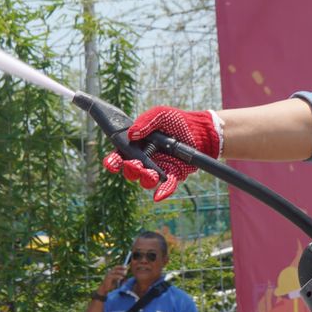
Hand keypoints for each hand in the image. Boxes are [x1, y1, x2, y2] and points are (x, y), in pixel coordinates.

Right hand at [98, 265, 127, 295]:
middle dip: (121, 268)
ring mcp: (109, 274)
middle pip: (116, 268)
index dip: (121, 266)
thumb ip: (120, 277)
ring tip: (125, 274)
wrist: (105, 289)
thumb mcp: (117, 280)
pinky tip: (121, 278)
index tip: (126, 267)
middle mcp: (110, 272)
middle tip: (126, 270)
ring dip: (121, 272)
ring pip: (115, 271)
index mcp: (111, 272)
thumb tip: (125, 275)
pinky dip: (118, 276)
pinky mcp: (108, 278)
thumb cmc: (111, 285)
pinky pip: (114, 276)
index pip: (116, 267)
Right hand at [101, 107, 220, 201]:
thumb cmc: (177, 121)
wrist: (200, 130)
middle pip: (130, 170)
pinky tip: (159, 196)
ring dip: (145, 179)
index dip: (113, 161)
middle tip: (135, 164)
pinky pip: (166, 185)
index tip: (112, 163)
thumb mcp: (160, 115)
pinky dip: (162, 191)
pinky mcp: (173, 174)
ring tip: (151, 173)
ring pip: (145, 180)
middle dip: (130, 169)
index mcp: (137, 145)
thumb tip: (131, 134)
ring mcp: (158, 168)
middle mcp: (145, 159)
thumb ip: (145, 122)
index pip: (120, 155)